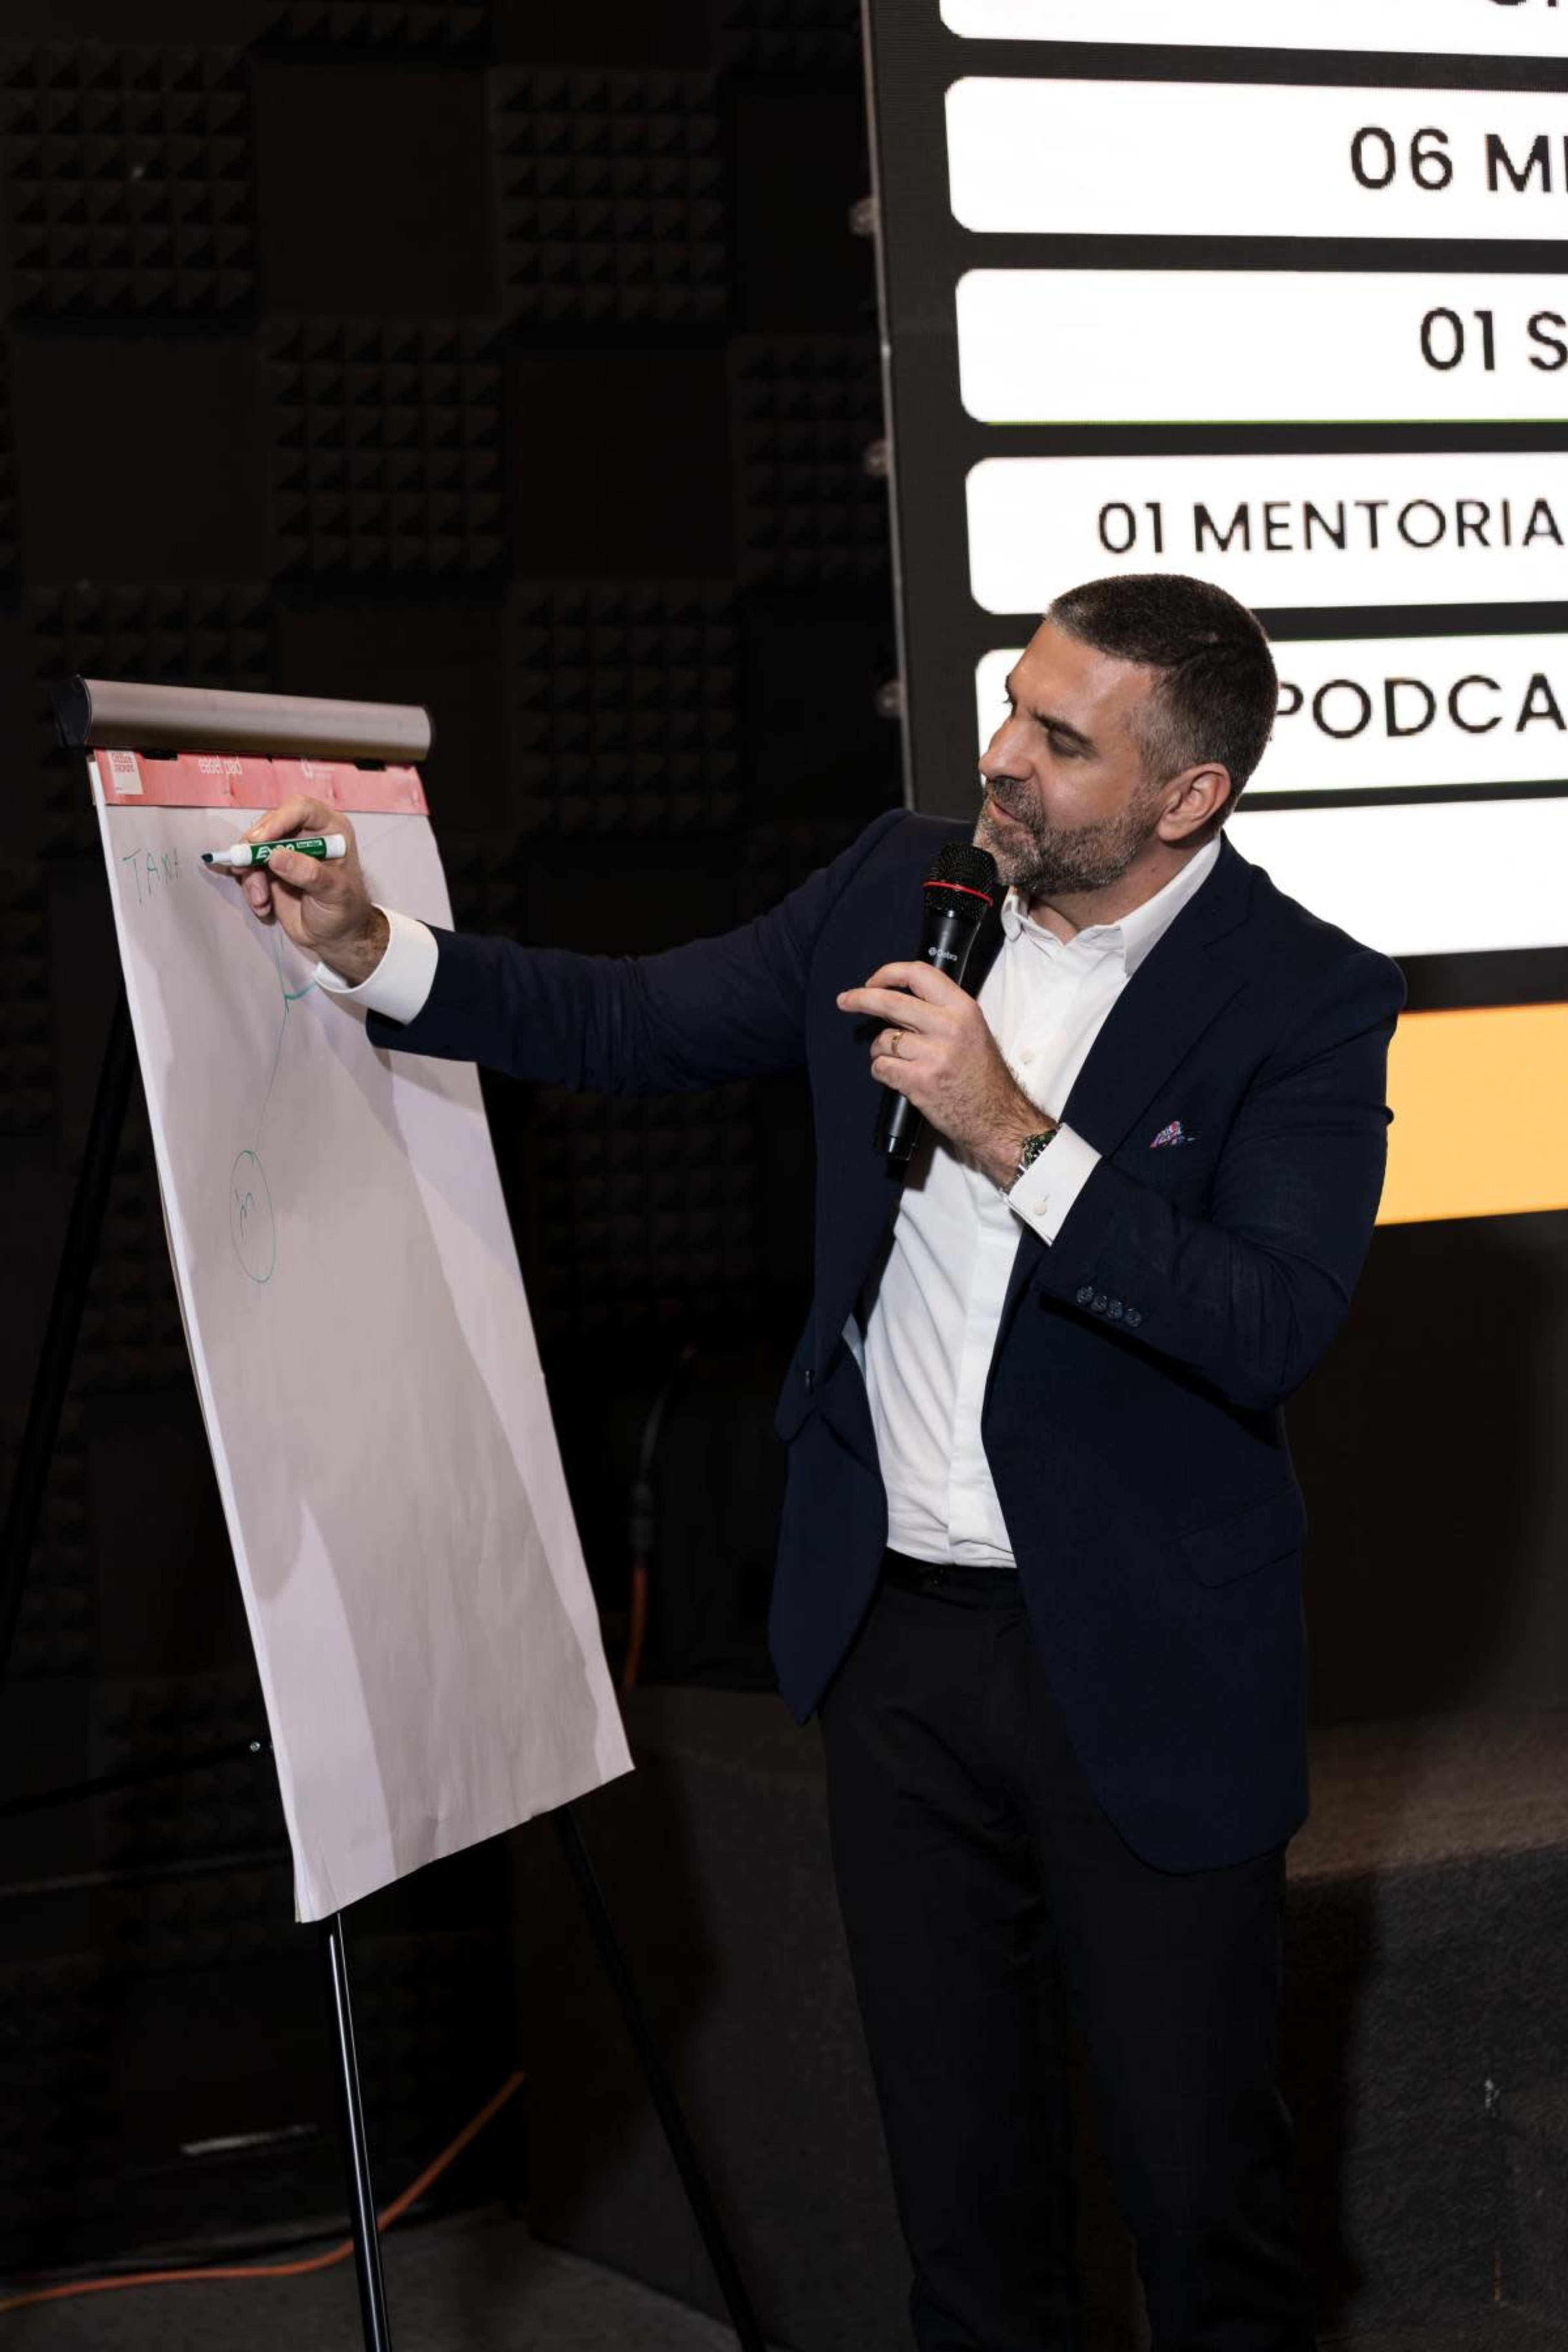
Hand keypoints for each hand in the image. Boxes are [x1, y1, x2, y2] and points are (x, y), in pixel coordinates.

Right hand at [222, 796, 386, 982]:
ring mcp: (285, 850)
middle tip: (244, 869)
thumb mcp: (334, 893)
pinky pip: (248, 868)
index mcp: (330, 829)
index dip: (278, 821)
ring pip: (253, 848)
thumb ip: (309, 873)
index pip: (301, 809)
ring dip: (250, 874)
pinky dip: (250, 887)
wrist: (335, 936)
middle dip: (254, 849)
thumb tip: (275, 856)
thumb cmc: (344, 910)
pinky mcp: (269, 868)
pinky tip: (263, 907)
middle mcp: (305, 834)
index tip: (259, 841)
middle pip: (270, 825)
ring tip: (261, 900)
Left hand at [836, 961, 1048, 1185]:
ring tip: (896, 1060)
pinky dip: (882, 1071)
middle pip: (890, 1001)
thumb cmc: (982, 1075)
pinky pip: (882, 1067)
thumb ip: (940, 1011)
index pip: (918, 974)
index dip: (889, 973)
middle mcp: (948, 1027)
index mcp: (962, 1008)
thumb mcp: (972, 1029)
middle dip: (861, 999)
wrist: (996, 1116)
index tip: (873, 981)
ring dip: (880, 1050)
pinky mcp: (919, 1081)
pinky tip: (897, 1077)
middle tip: (844, 1000)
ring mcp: (933, 1054)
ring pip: (884, 1039)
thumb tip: (897, 998)